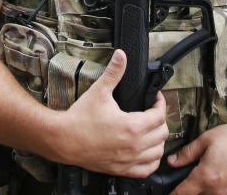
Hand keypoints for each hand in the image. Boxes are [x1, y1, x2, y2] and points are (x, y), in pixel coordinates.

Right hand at [54, 49, 168, 177]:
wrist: (64, 139)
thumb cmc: (80, 119)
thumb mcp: (99, 91)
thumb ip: (114, 72)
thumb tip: (121, 56)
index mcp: (132, 126)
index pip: (159, 115)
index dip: (160, 104)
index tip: (155, 99)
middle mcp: (134, 145)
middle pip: (162, 133)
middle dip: (160, 120)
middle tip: (153, 112)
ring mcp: (128, 159)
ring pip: (158, 152)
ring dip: (158, 141)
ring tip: (151, 131)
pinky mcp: (121, 169)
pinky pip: (146, 170)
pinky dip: (151, 161)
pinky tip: (147, 153)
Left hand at [168, 115, 226, 194]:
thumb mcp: (207, 139)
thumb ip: (187, 153)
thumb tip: (172, 161)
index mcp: (206, 177)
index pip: (181, 194)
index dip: (173, 193)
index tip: (171, 192)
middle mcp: (218, 192)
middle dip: (192, 191)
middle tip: (195, 179)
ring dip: (207, 192)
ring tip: (213, 177)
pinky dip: (223, 192)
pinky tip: (226, 180)